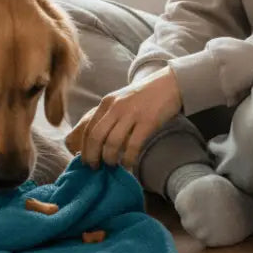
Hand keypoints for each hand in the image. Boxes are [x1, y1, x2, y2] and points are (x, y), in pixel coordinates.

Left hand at [64, 66, 182, 170]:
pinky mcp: (147, 122)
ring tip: (112, 166)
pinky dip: (128, 159)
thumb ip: (109, 116)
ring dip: (109, 159)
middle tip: (95, 168)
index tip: (85, 161)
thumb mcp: (120, 101)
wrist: (168, 84)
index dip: (84, 148)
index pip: (88, 129)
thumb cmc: (143, 96)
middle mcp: (116, 107)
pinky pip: (133, 146)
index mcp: (106, 102)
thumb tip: (97, 142)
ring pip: (112, 143)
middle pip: (96, 137)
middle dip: (92, 156)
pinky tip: (128, 164)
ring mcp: (131, 114)